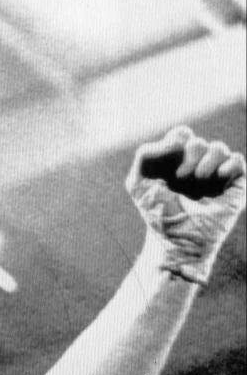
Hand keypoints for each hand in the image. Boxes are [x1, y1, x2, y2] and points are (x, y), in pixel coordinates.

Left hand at [126, 126, 244, 284]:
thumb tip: (177, 141)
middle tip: (181, 178)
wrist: (177, 240)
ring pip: (218, 148)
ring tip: (198, 180)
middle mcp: (197, 166)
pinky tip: (215, 178)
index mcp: (175, 162)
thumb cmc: (157, 214)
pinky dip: (227, 165)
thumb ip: (145, 154)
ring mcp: (217, 175)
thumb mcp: (138, 183)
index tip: (170, 157)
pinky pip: (238, 161)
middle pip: (197, 142)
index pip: (182, 134)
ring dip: (205, 161)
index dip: (177, 139)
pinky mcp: (235, 185)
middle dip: (188, 156)